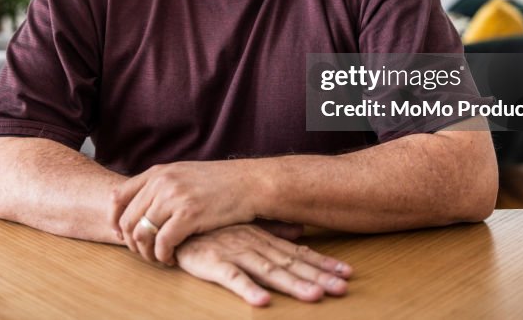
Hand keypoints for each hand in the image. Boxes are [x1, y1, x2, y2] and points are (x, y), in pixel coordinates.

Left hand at [109, 161, 257, 263]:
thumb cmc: (219, 183)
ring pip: (142, 234)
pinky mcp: (189, 215)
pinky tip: (172, 258)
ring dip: (147, 253)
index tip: (121, 235)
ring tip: (158, 258)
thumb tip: (140, 207)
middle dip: (132, 243)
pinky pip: (163, 243)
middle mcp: (162, 183)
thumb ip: (161, 186)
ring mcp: (174, 198)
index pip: (118, 197)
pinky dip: (163, 256)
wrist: (249, 183)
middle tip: (144, 253)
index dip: (115, 220)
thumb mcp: (183, 174)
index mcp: (157, 173)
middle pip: (127, 220)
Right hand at [173, 224, 351, 306]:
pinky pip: (232, 278)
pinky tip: (262, 301)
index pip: (299, 254)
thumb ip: (273, 231)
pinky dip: (247, 289)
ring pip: (268, 271)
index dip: (323, 264)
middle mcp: (254, 245)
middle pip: (291, 265)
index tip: (347, 274)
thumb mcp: (246, 228)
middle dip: (318, 278)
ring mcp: (234, 252)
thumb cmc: (212, 228)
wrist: (174, 221)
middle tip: (343, 289)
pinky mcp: (213, 263)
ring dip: (291, 284)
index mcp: (263, 239)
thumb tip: (300, 231)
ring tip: (314, 296)